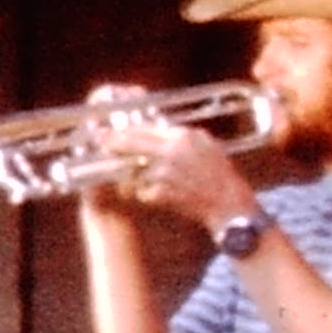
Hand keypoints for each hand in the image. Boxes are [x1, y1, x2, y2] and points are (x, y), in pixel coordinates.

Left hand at [97, 102, 258, 233]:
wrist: (228, 203)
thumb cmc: (219, 173)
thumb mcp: (206, 144)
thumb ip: (181, 134)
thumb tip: (159, 128)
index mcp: (182, 137)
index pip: (144, 128)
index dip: (124, 131)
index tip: (111, 132)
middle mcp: (170, 152)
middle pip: (130, 144)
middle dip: (114, 144)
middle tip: (103, 145)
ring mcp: (164, 173)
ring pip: (134, 171)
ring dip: (136, 177)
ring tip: (148, 181)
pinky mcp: (161, 193)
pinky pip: (142, 192)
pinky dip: (147, 195)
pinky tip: (160, 196)